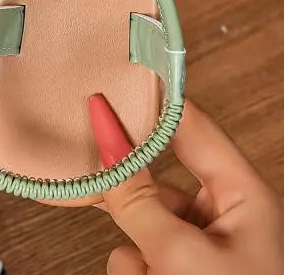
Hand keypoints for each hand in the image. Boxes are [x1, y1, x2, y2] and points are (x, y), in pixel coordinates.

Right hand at [87, 96, 283, 273]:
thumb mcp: (180, 253)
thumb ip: (136, 198)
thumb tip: (106, 137)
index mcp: (245, 197)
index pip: (192, 127)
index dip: (152, 102)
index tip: (109, 82)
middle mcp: (224, 218)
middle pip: (156, 175)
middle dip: (128, 186)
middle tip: (92, 161)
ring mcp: (201, 250)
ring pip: (140, 218)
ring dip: (129, 240)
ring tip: (143, 267)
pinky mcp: (178, 273)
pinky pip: (137, 254)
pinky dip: (132, 269)